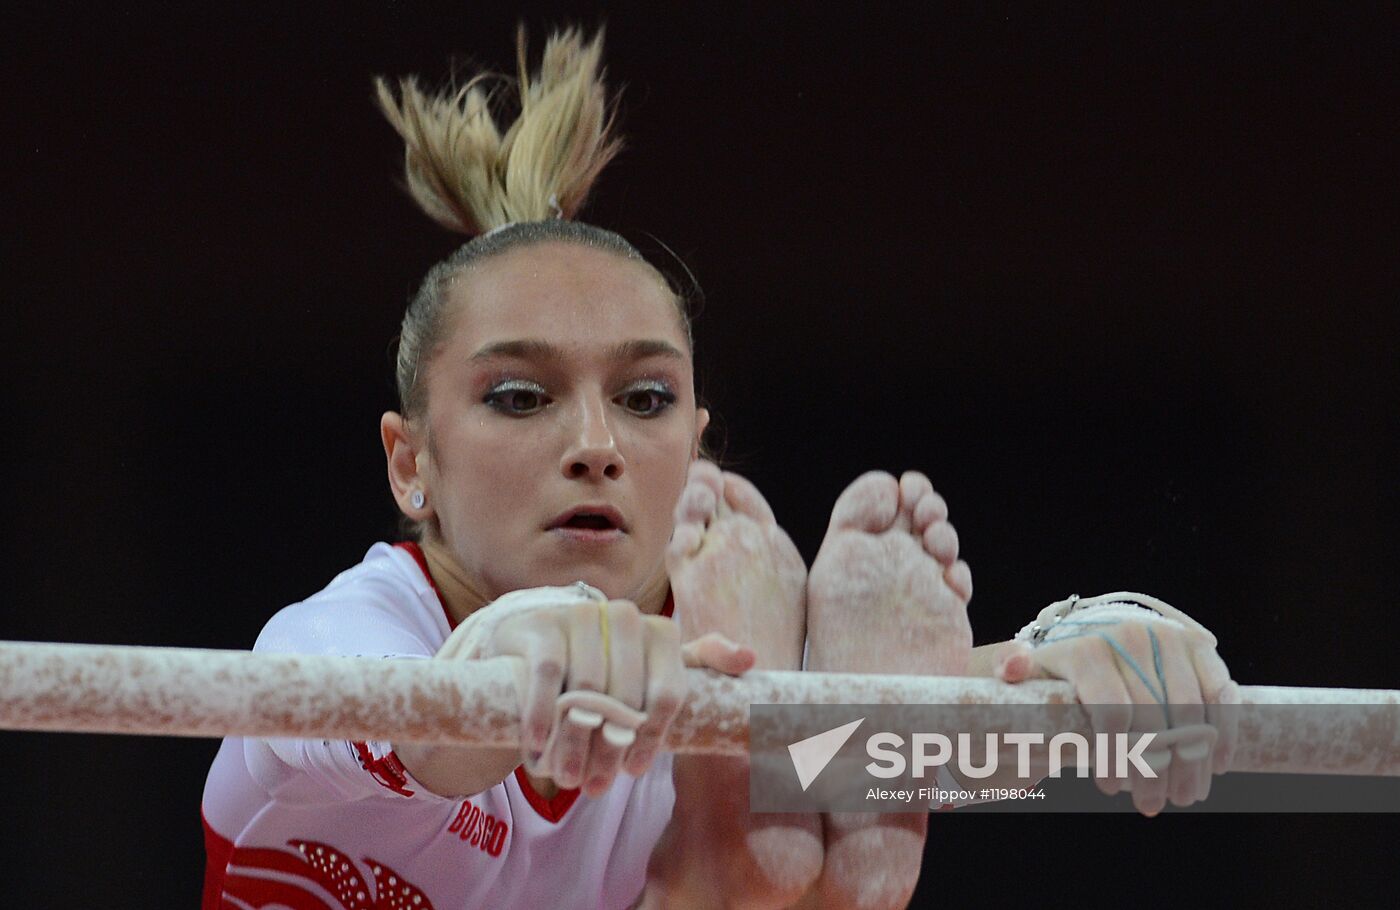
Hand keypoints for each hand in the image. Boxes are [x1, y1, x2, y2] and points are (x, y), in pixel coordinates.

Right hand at [442, 590, 753, 796]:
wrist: (539, 647)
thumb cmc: (608, 669)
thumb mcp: (656, 667)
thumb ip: (701, 663)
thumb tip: (749, 658)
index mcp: (661, 632)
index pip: (668, 696)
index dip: (651, 739)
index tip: (632, 771)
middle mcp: (626, 616)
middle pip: (625, 699)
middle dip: (608, 749)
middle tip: (594, 786)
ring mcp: (582, 616)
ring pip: (587, 690)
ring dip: (573, 742)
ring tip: (566, 776)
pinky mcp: (543, 624)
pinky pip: (549, 672)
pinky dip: (543, 713)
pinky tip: (539, 746)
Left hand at [987, 600, 1238, 815]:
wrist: (1084, 640)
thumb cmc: (1053, 673)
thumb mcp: (1027, 675)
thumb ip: (1014, 671)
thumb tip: (1012, 666)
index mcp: (1085, 648)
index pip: (1112, 712)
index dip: (1114, 756)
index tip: (1108, 787)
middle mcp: (1129, 637)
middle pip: (1155, 718)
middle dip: (1154, 769)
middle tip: (1150, 804)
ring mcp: (1167, 638)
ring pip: (1191, 712)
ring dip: (1192, 761)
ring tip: (1183, 795)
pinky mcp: (1197, 645)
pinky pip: (1221, 692)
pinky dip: (1223, 732)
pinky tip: (1218, 765)